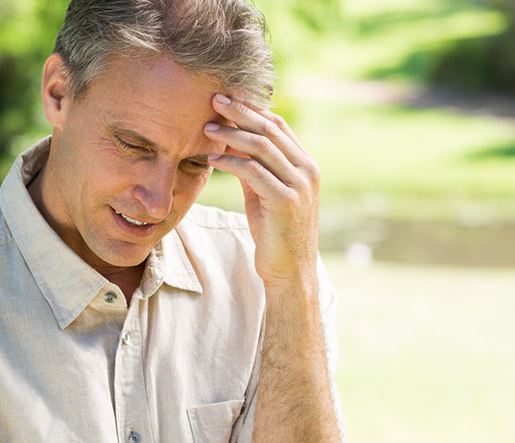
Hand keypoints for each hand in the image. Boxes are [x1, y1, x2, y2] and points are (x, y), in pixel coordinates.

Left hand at [204, 94, 320, 289]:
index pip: (278, 125)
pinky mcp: (285, 201)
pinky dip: (230, 162)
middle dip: (240, 111)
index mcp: (305, 164)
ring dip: (232, 133)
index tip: (226, 99)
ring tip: (207, 127)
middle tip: (214, 99)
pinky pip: (253, 172)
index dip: (251, 109)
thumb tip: (231, 143)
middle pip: (270, 129)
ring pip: (263, 147)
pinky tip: (211, 159)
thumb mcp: (264, 193)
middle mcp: (307, 169)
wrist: (290, 270)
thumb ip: (254, 168)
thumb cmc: (274, 232)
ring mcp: (299, 184)